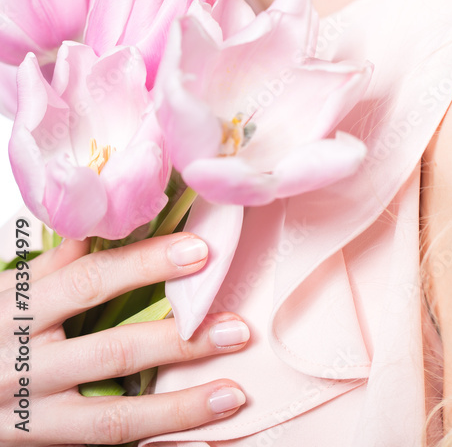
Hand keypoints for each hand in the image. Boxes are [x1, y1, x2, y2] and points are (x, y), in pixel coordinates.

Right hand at [0, 233, 248, 444]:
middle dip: (180, 340)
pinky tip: (195, 445)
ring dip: (179, 408)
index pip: (91, 283)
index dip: (146, 265)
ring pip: (113, 419)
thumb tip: (111, 220)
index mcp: (19, 311)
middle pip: (112, 351)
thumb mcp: (3, 292)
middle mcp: (25, 366)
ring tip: (232, 394)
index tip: (199, 252)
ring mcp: (30, 418)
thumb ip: (56, 264)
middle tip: (236, 328)